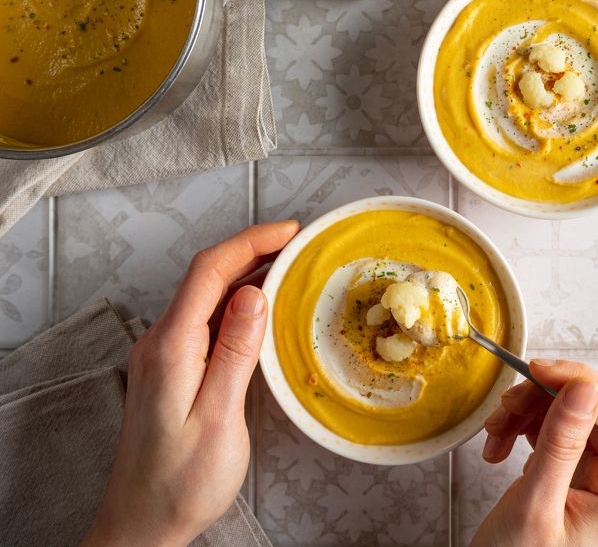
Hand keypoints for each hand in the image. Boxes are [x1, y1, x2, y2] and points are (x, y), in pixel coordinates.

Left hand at [82, 221, 299, 546]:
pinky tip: (264, 308)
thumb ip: (233, 352)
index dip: (250, 241)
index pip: (209, 272)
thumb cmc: (181, 481)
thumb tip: (253, 294)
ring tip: (292, 267)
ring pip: (208, 296)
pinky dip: (239, 302)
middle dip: (254, 250)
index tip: (291, 231)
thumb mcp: (216, 417)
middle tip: (301, 244)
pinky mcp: (174, 368)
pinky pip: (207, 319)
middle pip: (207, 276)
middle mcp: (161, 342)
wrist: (143, 523)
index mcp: (171, 347)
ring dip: (248, 274)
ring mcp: (165, 354)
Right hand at [472, 360, 597, 546]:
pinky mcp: (571, 474)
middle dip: (543, 399)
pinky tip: (500, 445)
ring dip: (526, 413)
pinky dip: (522, 428)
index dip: (580, 381)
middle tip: (508, 405)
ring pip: (567, 414)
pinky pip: (552, 430)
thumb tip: (583, 388)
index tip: (539, 371)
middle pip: (590, 407)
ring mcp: (595, 477)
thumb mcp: (537, 504)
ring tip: (496, 431)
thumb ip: (562, 443)